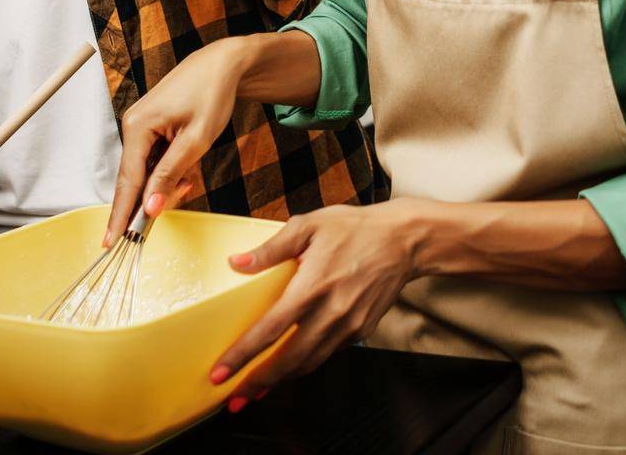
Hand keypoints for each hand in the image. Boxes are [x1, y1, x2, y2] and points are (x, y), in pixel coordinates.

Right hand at [103, 38, 255, 243]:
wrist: (222, 65)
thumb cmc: (211, 94)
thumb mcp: (196, 140)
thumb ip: (170, 175)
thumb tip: (150, 208)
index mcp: (138, 127)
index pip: (127, 182)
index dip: (121, 215)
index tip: (112, 243)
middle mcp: (132, 126)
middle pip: (136, 179)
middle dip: (158, 193)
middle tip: (187, 187)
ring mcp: (140, 127)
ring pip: (147, 172)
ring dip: (168, 180)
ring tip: (193, 169)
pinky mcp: (150, 128)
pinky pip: (153, 160)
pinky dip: (170, 169)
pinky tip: (188, 163)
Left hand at [210, 202, 417, 409]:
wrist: (404, 241)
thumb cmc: (355, 228)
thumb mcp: (309, 225)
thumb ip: (271, 248)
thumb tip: (237, 262)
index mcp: (312, 285)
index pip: (270, 329)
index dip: (243, 355)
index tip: (221, 372)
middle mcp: (331, 312)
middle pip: (289, 360)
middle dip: (258, 382)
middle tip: (233, 398)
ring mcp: (349, 325)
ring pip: (309, 363)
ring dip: (281, 380)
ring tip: (256, 389)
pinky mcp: (361, 331)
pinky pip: (327, 353)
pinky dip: (306, 363)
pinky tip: (290, 364)